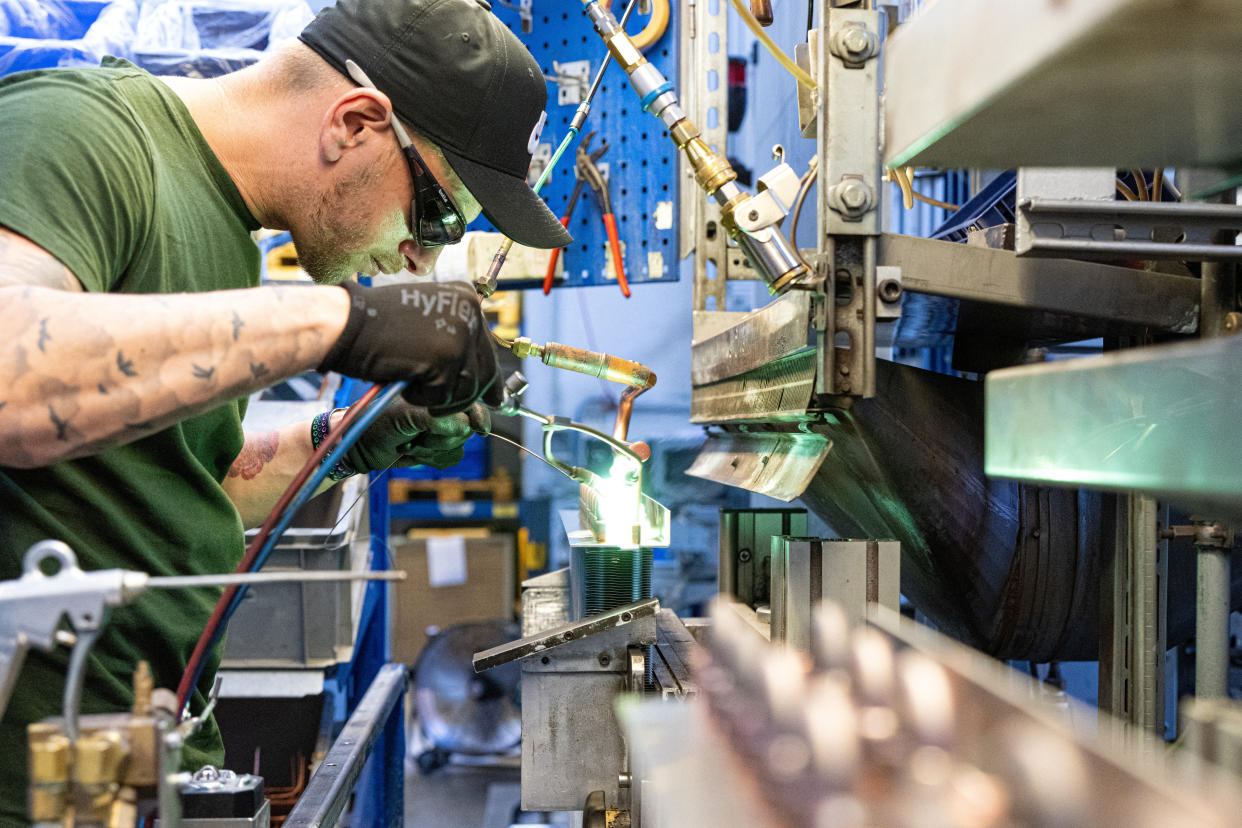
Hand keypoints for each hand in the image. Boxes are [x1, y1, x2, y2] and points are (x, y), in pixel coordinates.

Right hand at [319, 280, 501, 415]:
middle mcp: (469, 312)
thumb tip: (487, 379)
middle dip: (468, 396)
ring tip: (413, 387)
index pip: (488, 348)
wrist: (346, 323)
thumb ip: (454, 339)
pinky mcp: (445, 358)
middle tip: (453, 409)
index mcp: (466, 299)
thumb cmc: (376, 326)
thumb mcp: (425, 322)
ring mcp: (459, 335)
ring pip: (467, 389)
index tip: (495, 400)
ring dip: (440, 398)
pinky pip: (444, 396)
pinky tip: (405, 386)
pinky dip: (423, 399)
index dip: (490, 379)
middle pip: (485, 371)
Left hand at [342, 400, 490, 473]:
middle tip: (417, 434)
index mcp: (437, 394)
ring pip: (457, 448)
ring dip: (432, 450)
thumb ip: (437, 420)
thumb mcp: (406, 416)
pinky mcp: (437, 448)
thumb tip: (465, 428)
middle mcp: (442, 411)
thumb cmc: (377, 423)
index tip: (479, 429)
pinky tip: (413, 451)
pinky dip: (430, 459)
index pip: (469, 403)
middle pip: (466, 430)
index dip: (477, 417)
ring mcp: (441, 430)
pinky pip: (449, 459)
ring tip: (411, 443)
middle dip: (440, 438)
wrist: (362, 447)